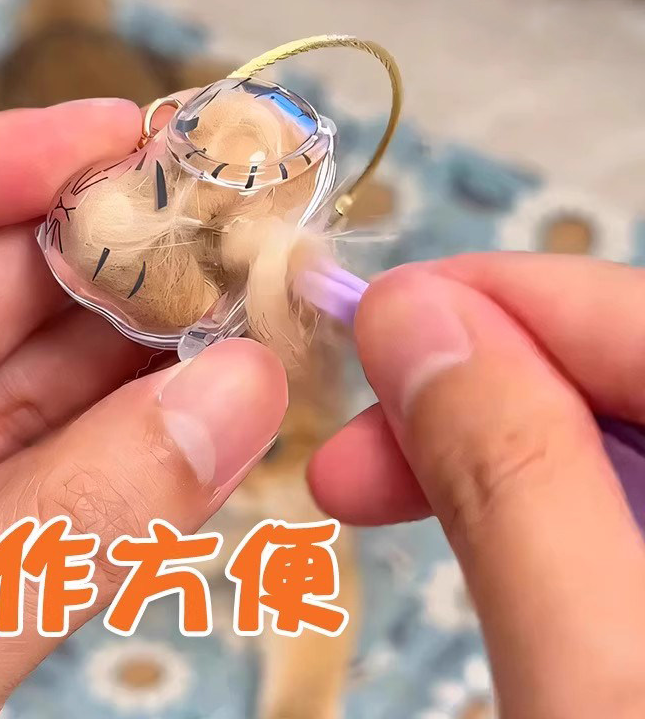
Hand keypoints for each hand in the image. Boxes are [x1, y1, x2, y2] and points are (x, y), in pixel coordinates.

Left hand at [0, 104, 286, 716]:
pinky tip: (197, 427)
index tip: (109, 133)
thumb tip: (230, 403)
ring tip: (234, 320)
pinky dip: (111, 468)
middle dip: (91, 274)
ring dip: (124, 369)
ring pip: (1, 412)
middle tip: (215, 235)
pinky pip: (22, 504)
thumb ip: (53, 537)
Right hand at [309, 254, 644, 717]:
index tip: (371, 319)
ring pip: (602, 432)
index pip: (631, 312)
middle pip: (614, 368)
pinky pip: (605, 495)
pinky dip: (520, 498)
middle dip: (469, 389)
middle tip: (352, 440)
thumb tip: (414, 316)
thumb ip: (513, 478)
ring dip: (478, 448)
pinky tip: (463, 518)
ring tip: (369, 486)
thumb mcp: (600, 672)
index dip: (495, 297)